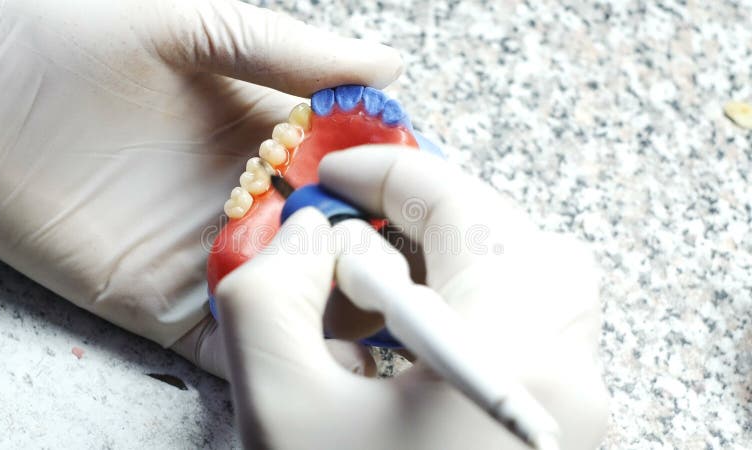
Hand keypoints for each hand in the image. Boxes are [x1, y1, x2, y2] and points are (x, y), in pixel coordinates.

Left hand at [0, 0, 400, 376]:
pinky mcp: (165, 299)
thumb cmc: (75, 34)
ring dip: (330, 304)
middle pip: (330, 241)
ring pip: (293, 296)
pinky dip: (267, 348)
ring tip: (368, 303)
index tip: (426, 198)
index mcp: (264, 135)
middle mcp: (248, 200)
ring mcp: (210, 253)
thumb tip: (389, 64)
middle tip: (404, 263)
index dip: (388, 183)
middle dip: (369, 252)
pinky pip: (231, 336)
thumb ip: (289, 54)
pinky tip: (303, 348)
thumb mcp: (193, 26)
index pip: (348, 170)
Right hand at [216, 146, 608, 448]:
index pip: (465, 208)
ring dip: (438, 271)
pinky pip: (521, 335)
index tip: (331, 170)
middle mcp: (573, 373)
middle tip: (348, 235)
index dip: (389, 172)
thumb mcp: (278, 407)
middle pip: (507, 240)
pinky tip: (394, 353)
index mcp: (516, 354)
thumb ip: (269, 292)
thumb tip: (308, 233)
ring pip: (519, 287)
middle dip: (419, 222)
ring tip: (360, 301)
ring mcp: (577, 406)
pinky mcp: (561, 428)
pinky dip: (456, 318)